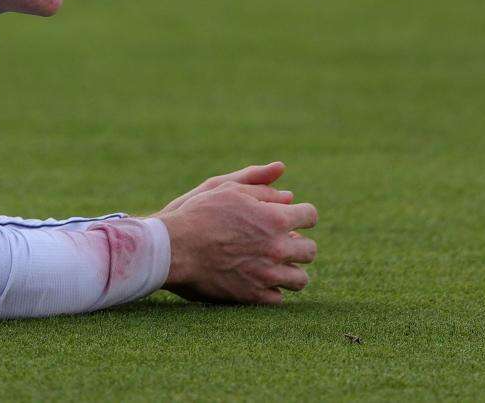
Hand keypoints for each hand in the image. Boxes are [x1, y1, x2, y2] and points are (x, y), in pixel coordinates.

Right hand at [155, 165, 317, 304]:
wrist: (174, 249)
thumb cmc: (198, 214)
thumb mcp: (227, 189)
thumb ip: (260, 185)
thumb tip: (289, 191)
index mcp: (275, 219)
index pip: (310, 215)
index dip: (302, 214)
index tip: (292, 217)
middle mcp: (277, 249)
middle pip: (310, 250)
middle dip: (299, 244)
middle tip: (281, 243)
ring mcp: (267, 275)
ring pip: (299, 279)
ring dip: (290, 271)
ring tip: (273, 265)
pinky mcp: (253, 296)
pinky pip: (278, 298)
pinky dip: (272, 290)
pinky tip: (258, 280)